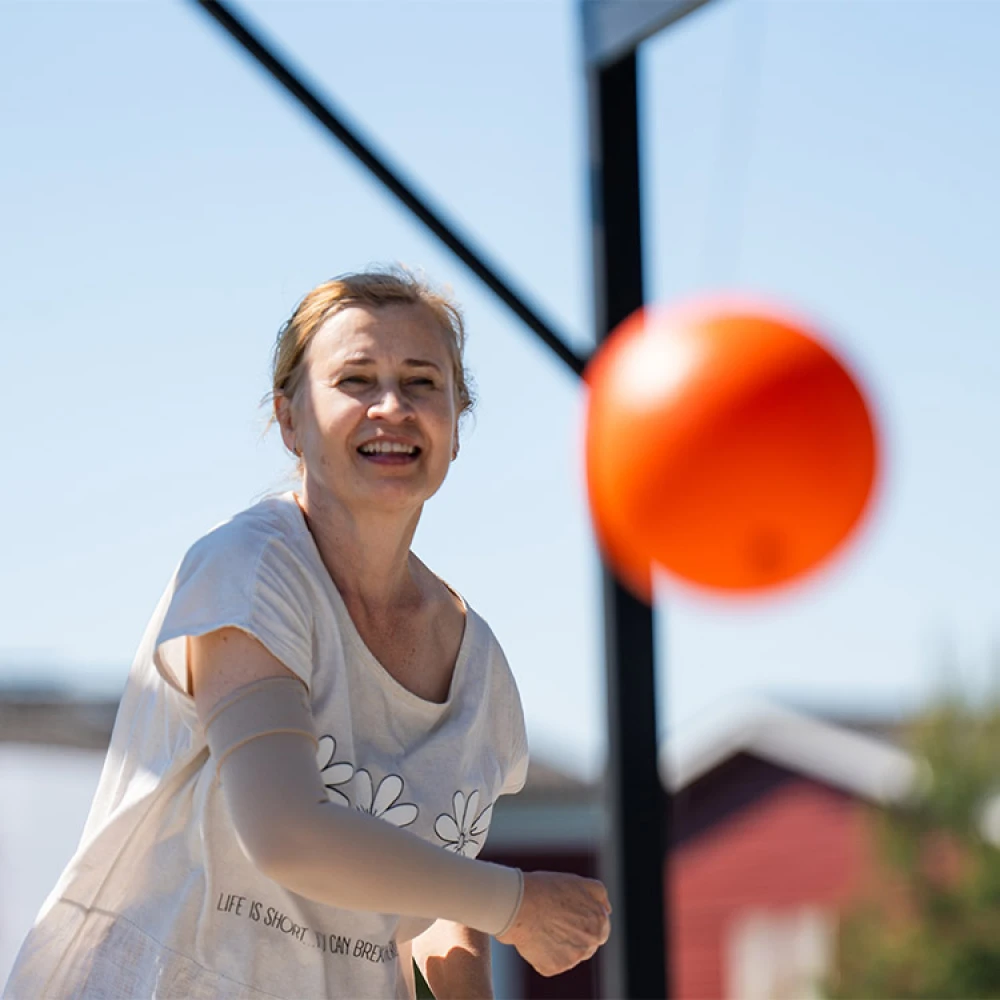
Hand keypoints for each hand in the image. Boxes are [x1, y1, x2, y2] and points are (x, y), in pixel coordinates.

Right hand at [496, 871, 610, 976]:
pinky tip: (535, 938)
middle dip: (573, 935)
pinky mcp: (555, 967)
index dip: (582, 920)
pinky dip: (543, 954)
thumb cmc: (546, 888)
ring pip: (569, 955)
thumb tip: (607, 910)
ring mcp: (574, 957)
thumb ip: (598, 895)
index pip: (600, 928)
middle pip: (586, 944)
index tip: (567, 914)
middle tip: (554, 921)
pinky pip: (551, 963)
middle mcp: (591, 942)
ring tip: (542, 926)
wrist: (519, 903)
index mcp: (600, 922)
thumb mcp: (577, 882)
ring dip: (558, 945)